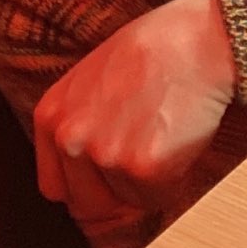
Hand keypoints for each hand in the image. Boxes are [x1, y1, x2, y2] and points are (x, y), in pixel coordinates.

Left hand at [33, 0, 235, 220]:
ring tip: (160, 138)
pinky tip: (176, 143)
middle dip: (115, 196)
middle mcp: (69, 137)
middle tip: (141, 163)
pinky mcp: (144, 167)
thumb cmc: (149, 55)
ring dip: (146, 186)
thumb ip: (78, 127)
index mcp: (51, 117)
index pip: (55, 187)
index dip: (86, 189)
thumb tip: (83, 183)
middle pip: (85, 205)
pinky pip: (157, 200)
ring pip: (125, 204)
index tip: (108, 182)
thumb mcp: (89, 82)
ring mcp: (105, 154)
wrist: (195, 42)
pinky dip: (172, 183)